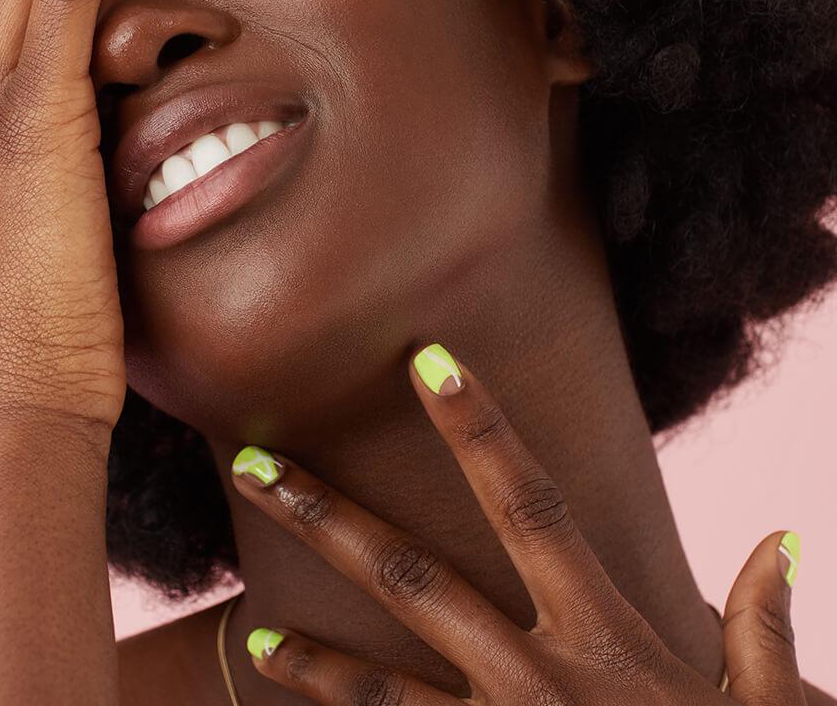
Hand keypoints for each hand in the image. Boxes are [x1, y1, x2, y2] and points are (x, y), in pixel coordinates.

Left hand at [230, 342, 806, 703]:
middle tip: (250, 461)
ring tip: (251, 626)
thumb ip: (764, 628)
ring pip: (384, 687)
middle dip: (324, 515)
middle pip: (410, 577)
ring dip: (310, 659)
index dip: (476, 426)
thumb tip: (780, 541)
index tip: (425, 358)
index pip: (526, 501)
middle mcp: (534, 679)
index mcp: (601, 636)